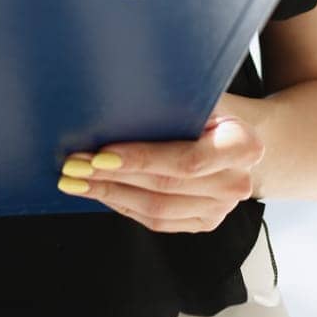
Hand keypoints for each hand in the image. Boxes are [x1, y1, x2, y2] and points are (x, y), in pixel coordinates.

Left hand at [56, 99, 264, 233]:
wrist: (238, 135)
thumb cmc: (209, 107)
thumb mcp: (199, 94)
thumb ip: (171, 99)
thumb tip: (115, 95)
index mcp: (243, 145)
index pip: (186, 160)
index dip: (141, 160)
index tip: (100, 154)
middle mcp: (237, 182)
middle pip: (165, 187)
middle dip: (112, 177)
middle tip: (74, 166)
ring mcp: (222, 208)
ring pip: (157, 210)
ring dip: (110, 194)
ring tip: (75, 181)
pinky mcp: (205, 222)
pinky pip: (159, 222)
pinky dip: (125, 206)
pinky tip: (100, 192)